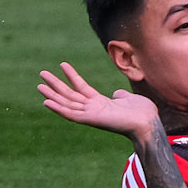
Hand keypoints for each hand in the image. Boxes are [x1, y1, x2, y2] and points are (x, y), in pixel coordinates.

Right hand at [38, 62, 162, 138]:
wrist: (148, 123)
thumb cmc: (142, 113)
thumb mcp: (128, 99)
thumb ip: (120, 96)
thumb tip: (116, 94)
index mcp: (101, 103)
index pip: (81, 87)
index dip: (72, 75)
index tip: (62, 64)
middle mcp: (93, 108)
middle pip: (69, 94)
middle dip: (55, 84)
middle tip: (42, 74)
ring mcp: (90, 114)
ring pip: (66, 103)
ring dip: (52, 94)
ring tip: (39, 85)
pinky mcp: (90, 119)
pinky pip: (70, 114)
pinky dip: (58, 108)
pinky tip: (46, 102)